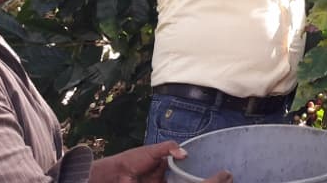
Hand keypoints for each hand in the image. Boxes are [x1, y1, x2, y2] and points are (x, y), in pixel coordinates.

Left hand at [88, 141, 232, 182]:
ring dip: (190, 180)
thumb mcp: (153, 151)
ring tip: (208, 180)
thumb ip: (169, 148)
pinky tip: (197, 182)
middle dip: (195, 177)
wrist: (115, 175)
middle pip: (184, 177)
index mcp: (165, 165)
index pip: (184, 167)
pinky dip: (179, 182)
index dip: (195, 167)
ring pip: (178, 182)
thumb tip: (185, 153)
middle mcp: (166, 177)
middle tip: (210, 176)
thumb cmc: (132, 160)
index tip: (209, 167)